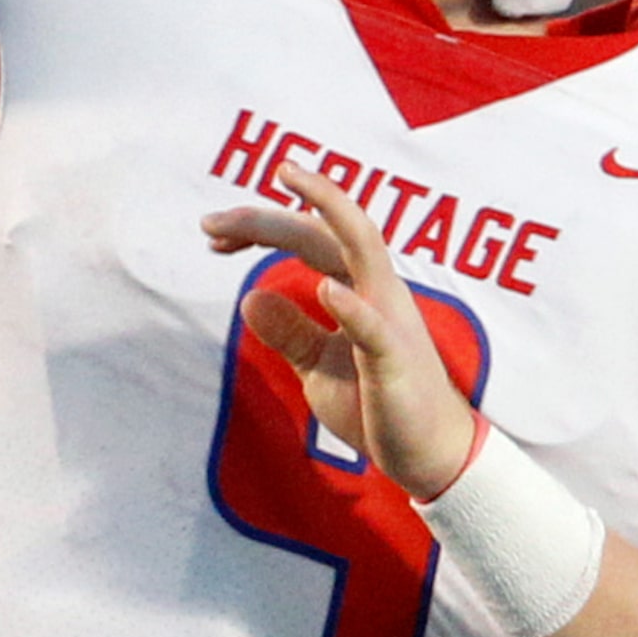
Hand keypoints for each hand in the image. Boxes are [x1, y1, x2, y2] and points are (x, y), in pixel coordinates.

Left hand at [201, 161, 480, 500]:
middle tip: (208, 223)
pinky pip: (374, 328)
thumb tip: (250, 297)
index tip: (212, 233)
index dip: (260, 227)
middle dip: (267, 218)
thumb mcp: (320, 365)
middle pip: (324, 232)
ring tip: (289, 180)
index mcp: (358, 288)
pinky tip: (325, 289)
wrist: (429, 456)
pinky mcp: (395, 361)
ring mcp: (390, 321)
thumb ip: (290, 332)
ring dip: (327, 211)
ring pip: (364, 248)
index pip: (308, 238)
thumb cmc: (377, 406)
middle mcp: (378, 290)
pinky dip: (350, 306)